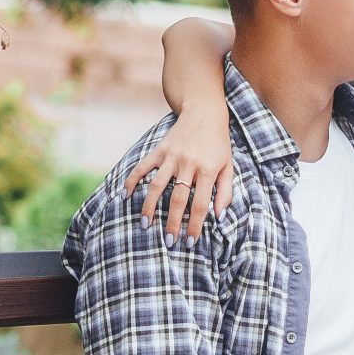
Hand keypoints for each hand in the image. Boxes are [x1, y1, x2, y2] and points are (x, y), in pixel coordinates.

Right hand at [123, 109, 236, 237]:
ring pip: (157, 185)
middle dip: (172, 222)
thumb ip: (225, 191)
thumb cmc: (218, 144)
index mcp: (208, 170)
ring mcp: (172, 156)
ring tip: (145, 224)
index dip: (194, 225)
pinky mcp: (160, 149)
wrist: (204, 112)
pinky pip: (142, 166)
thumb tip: (219, 216)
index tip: (189, 241)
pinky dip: (132, 180)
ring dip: (149, 206)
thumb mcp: (228, 166)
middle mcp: (188, 164)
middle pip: (178, 199)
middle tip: (168, 241)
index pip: (200, 204)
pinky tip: (125, 195)